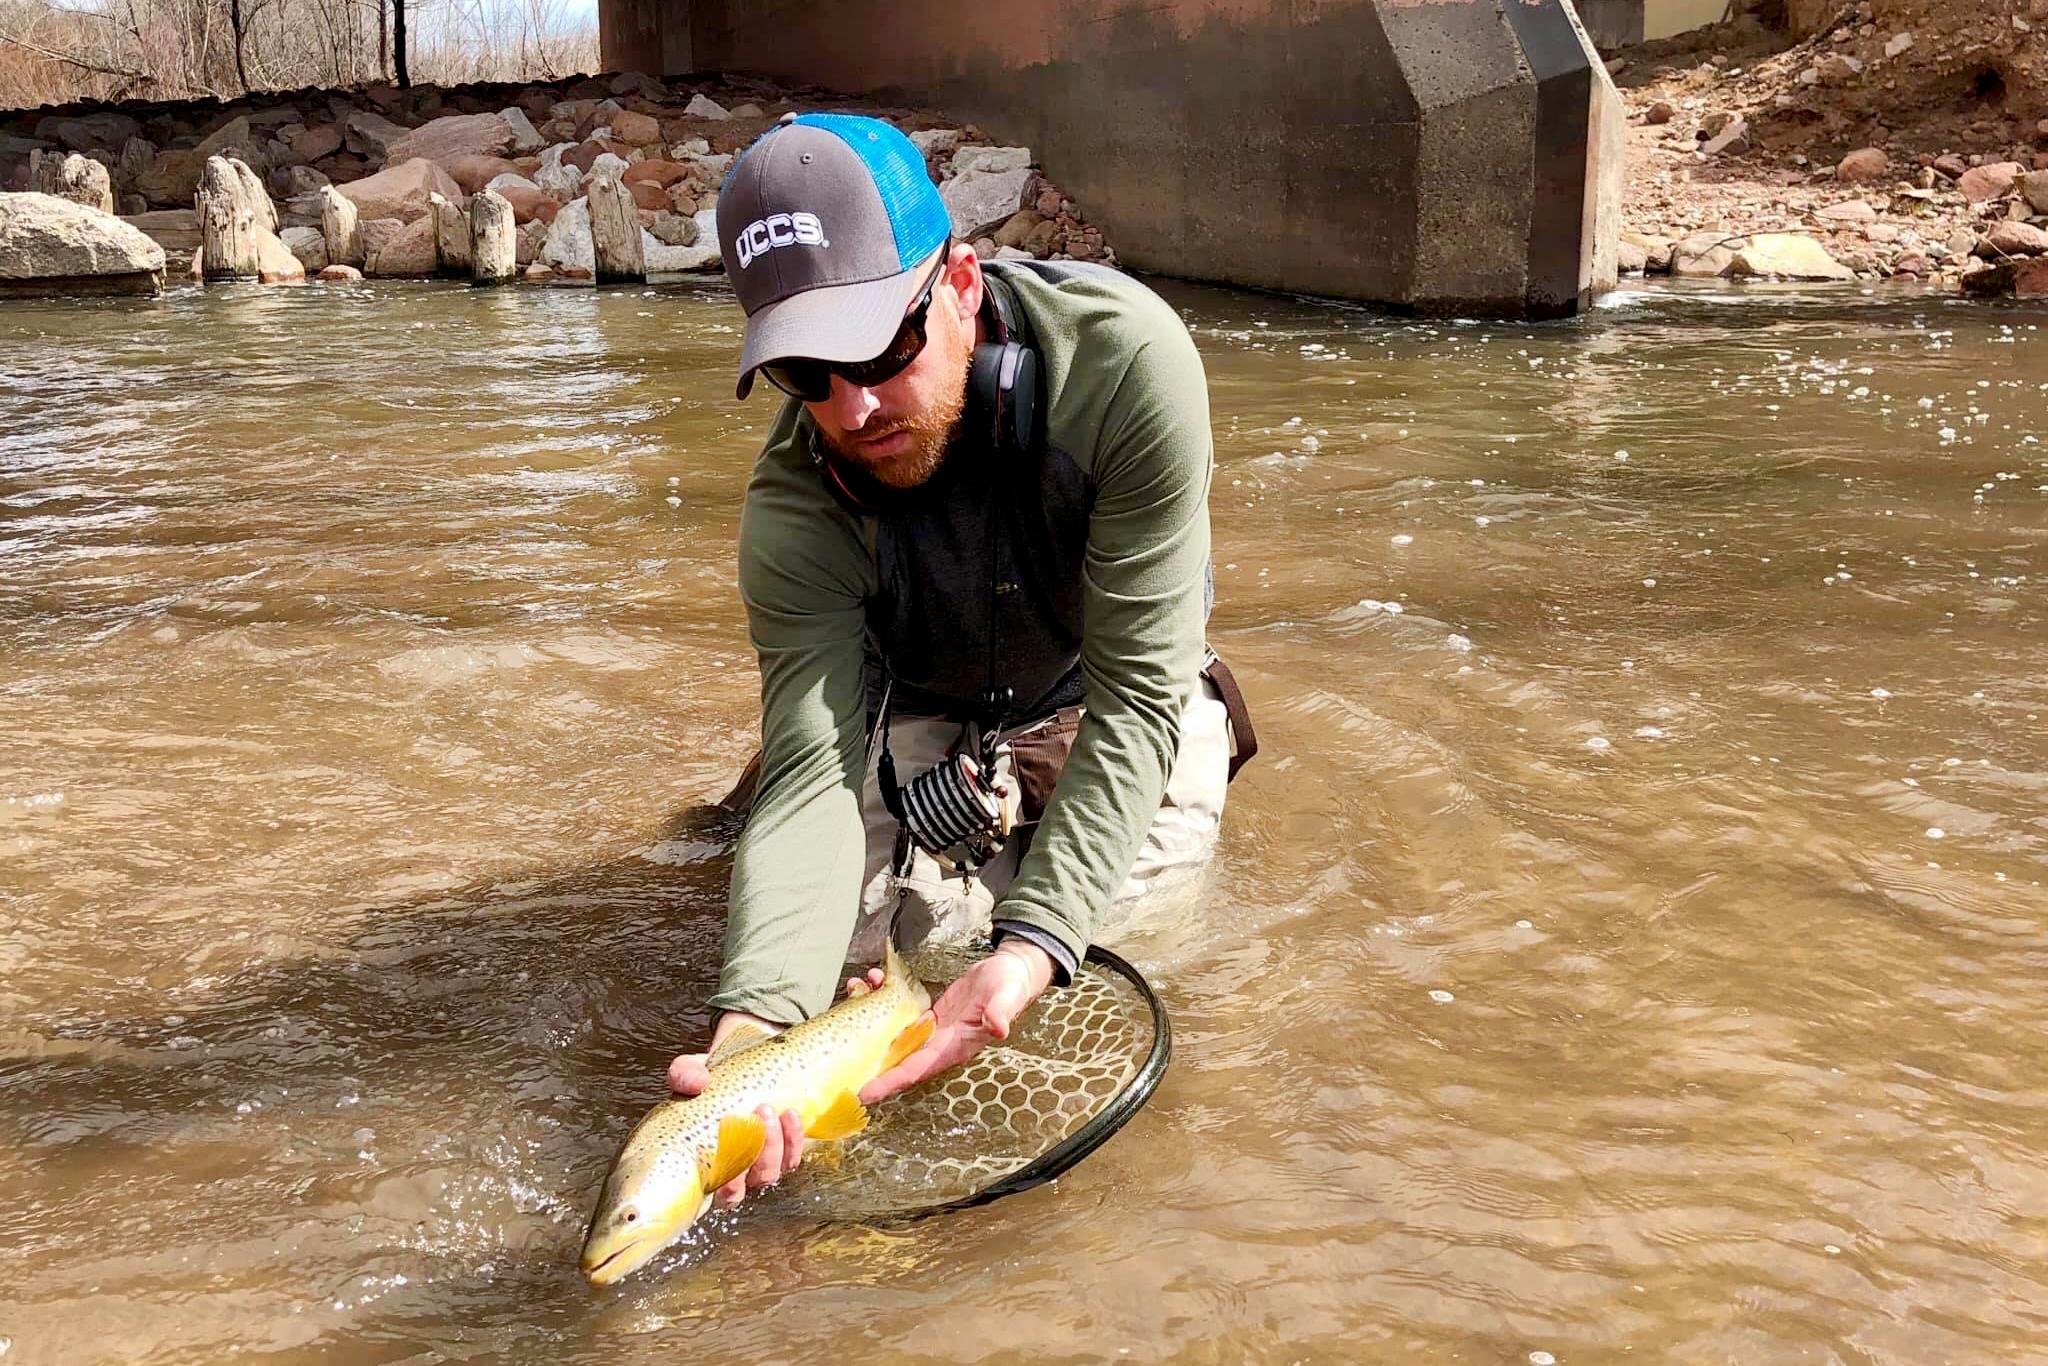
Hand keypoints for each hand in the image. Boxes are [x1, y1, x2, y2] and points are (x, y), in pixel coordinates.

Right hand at [662, 977, 882, 1205]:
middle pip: (747, 1187)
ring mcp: (763, 1160)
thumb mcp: (694, 1071)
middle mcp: (736, 1170)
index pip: (717, 1192)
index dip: (727, 1184)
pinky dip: (795, 1138)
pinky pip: (794, 1156)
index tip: (731, 1150)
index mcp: (708, 1162)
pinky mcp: (787, 1146)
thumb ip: (686, 1075)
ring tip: (775, 1110)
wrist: (748, 1057)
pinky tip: (792, 1115)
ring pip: (771, 1173)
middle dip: (757, 1156)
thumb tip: (695, 1084)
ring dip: (777, 1146)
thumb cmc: (714, 1076)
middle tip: (759, 1116)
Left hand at [858, 941, 1053, 1103]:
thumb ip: (1000, 1012)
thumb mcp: (1007, 996)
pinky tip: (873, 979)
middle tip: (837, 1052)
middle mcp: (938, 1044)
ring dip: (869, 1016)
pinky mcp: (928, 1014)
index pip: (914, 1071)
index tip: (862, 1092)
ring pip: (892, 1034)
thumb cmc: (1011, 986)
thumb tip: (999, 1028)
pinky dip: (882, 998)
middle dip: (865, 1056)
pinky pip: (899, 1014)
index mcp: (953, 1048)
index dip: (887, 1082)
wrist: (1012, 972)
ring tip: (855, 988)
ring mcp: (931, 1031)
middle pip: (894, 1059)